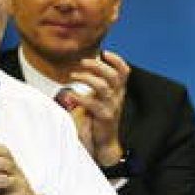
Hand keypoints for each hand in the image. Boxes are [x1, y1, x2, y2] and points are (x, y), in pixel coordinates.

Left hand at [61, 50, 129, 165]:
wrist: (104, 142)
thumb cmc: (99, 118)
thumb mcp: (100, 98)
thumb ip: (97, 84)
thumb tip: (85, 67)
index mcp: (118, 90)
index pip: (124, 71)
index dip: (116, 60)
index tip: (104, 52)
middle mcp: (117, 97)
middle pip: (113, 75)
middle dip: (97, 65)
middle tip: (83, 62)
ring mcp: (112, 106)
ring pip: (103, 86)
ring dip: (86, 78)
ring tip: (73, 75)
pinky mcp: (104, 117)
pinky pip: (92, 104)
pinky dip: (79, 97)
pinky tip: (70, 94)